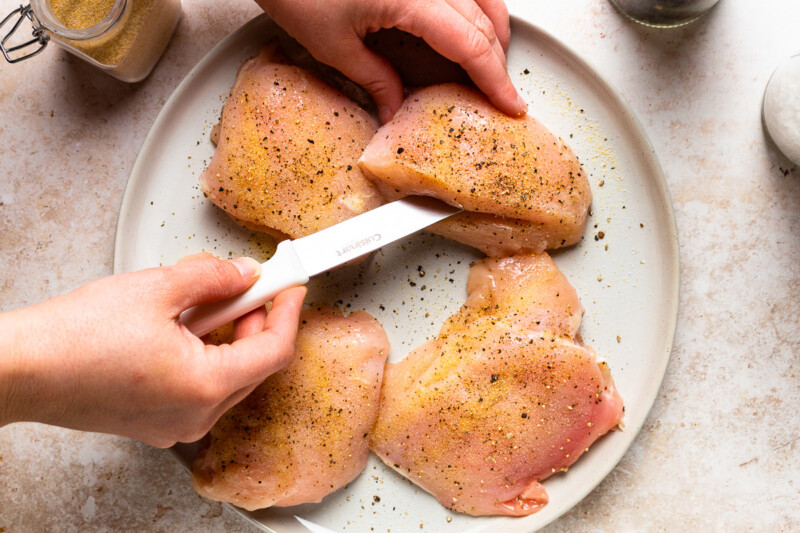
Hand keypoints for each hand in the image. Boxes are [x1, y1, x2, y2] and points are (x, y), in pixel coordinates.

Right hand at [0, 254, 305, 447]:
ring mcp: (175, 423)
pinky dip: (204, 354)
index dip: (289, 313)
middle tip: (249, 284)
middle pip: (254, 364)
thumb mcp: (158, 288)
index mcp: (205, 385)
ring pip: (227, 375)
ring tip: (204, 299)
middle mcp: (196, 414)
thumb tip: (243, 273)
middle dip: (256, 319)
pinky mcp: (157, 421)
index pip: (275, 350)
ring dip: (228, 334)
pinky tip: (183, 326)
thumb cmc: (75, 338)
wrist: (22, 369)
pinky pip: (200, 387)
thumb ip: (213, 277)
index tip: (292, 287)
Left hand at [256, 0, 525, 122]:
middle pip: (484, 19)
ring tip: (490, 61)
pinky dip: (475, 4)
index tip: (511, 104)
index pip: (472, 44)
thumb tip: (393, 109)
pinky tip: (468, 22)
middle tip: (500, 93)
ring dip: (492, 29)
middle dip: (497, 60)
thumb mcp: (331, 44)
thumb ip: (373, 78)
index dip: (496, 79)